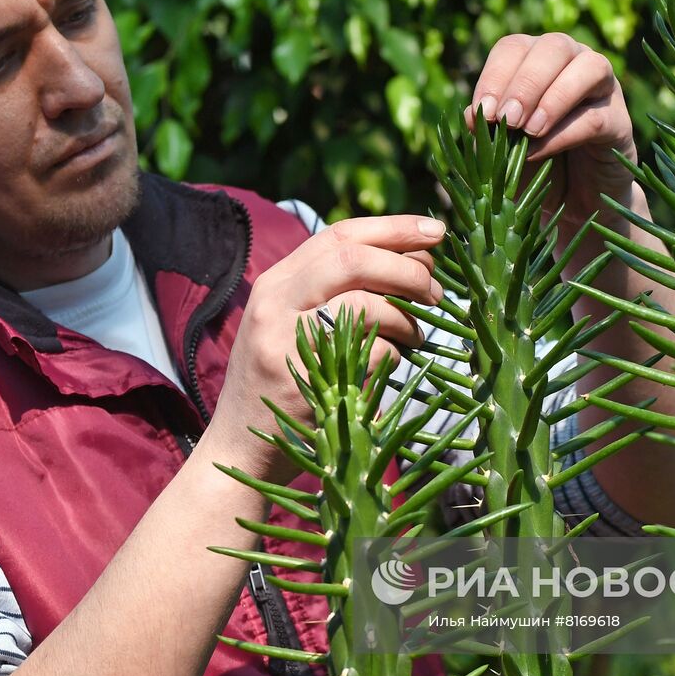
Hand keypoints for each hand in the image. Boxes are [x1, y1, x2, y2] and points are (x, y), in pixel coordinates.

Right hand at [207, 214, 445, 483]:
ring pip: (365, 303)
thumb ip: (333, 292)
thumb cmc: (280, 385)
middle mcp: (275, 300)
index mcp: (277, 282)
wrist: (238, 447)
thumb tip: (411, 262)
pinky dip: (393, 356)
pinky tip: (392, 366)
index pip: (339, 235)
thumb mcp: (292, 325)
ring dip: (406, 317)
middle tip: (435, 290)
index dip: (393, 228)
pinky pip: (369, 351)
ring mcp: (284, 337)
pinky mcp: (302, 375)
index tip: (436, 231)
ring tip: (417, 334)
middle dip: (406, 268)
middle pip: (354, 258)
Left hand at [465, 33, 637, 228]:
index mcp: (535, 59)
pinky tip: (540, 151)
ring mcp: (603, 88)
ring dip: (553, 97)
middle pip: (553, 47)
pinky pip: (597, 116)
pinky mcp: (620, 121)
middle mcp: (573, 62)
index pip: (515, 47)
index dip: (495, 75)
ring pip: (588, 67)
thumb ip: (486, 129)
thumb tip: (473, 115)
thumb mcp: (500, 146)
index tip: (481, 112)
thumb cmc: (531, 164)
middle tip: (506, 119)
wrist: (570, 202)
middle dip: (525, 83)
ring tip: (528, 131)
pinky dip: (565, 133)